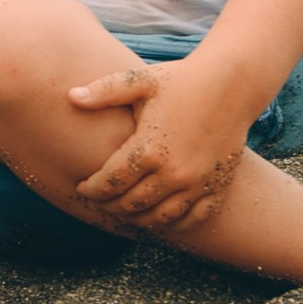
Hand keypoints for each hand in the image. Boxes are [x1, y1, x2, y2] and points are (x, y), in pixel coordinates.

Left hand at [69, 54, 251, 232]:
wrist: (232, 83)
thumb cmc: (182, 79)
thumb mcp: (140, 81)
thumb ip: (104, 91)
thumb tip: (70, 97)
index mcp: (148, 149)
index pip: (109, 183)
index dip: (91, 190)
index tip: (82, 187)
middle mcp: (173, 172)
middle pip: (131, 205)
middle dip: (109, 206)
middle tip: (98, 201)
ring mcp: (197, 183)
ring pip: (160, 218)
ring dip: (138, 219)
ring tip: (124, 210)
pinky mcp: (217, 185)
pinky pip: (194, 218)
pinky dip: (175, 224)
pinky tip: (160, 217)